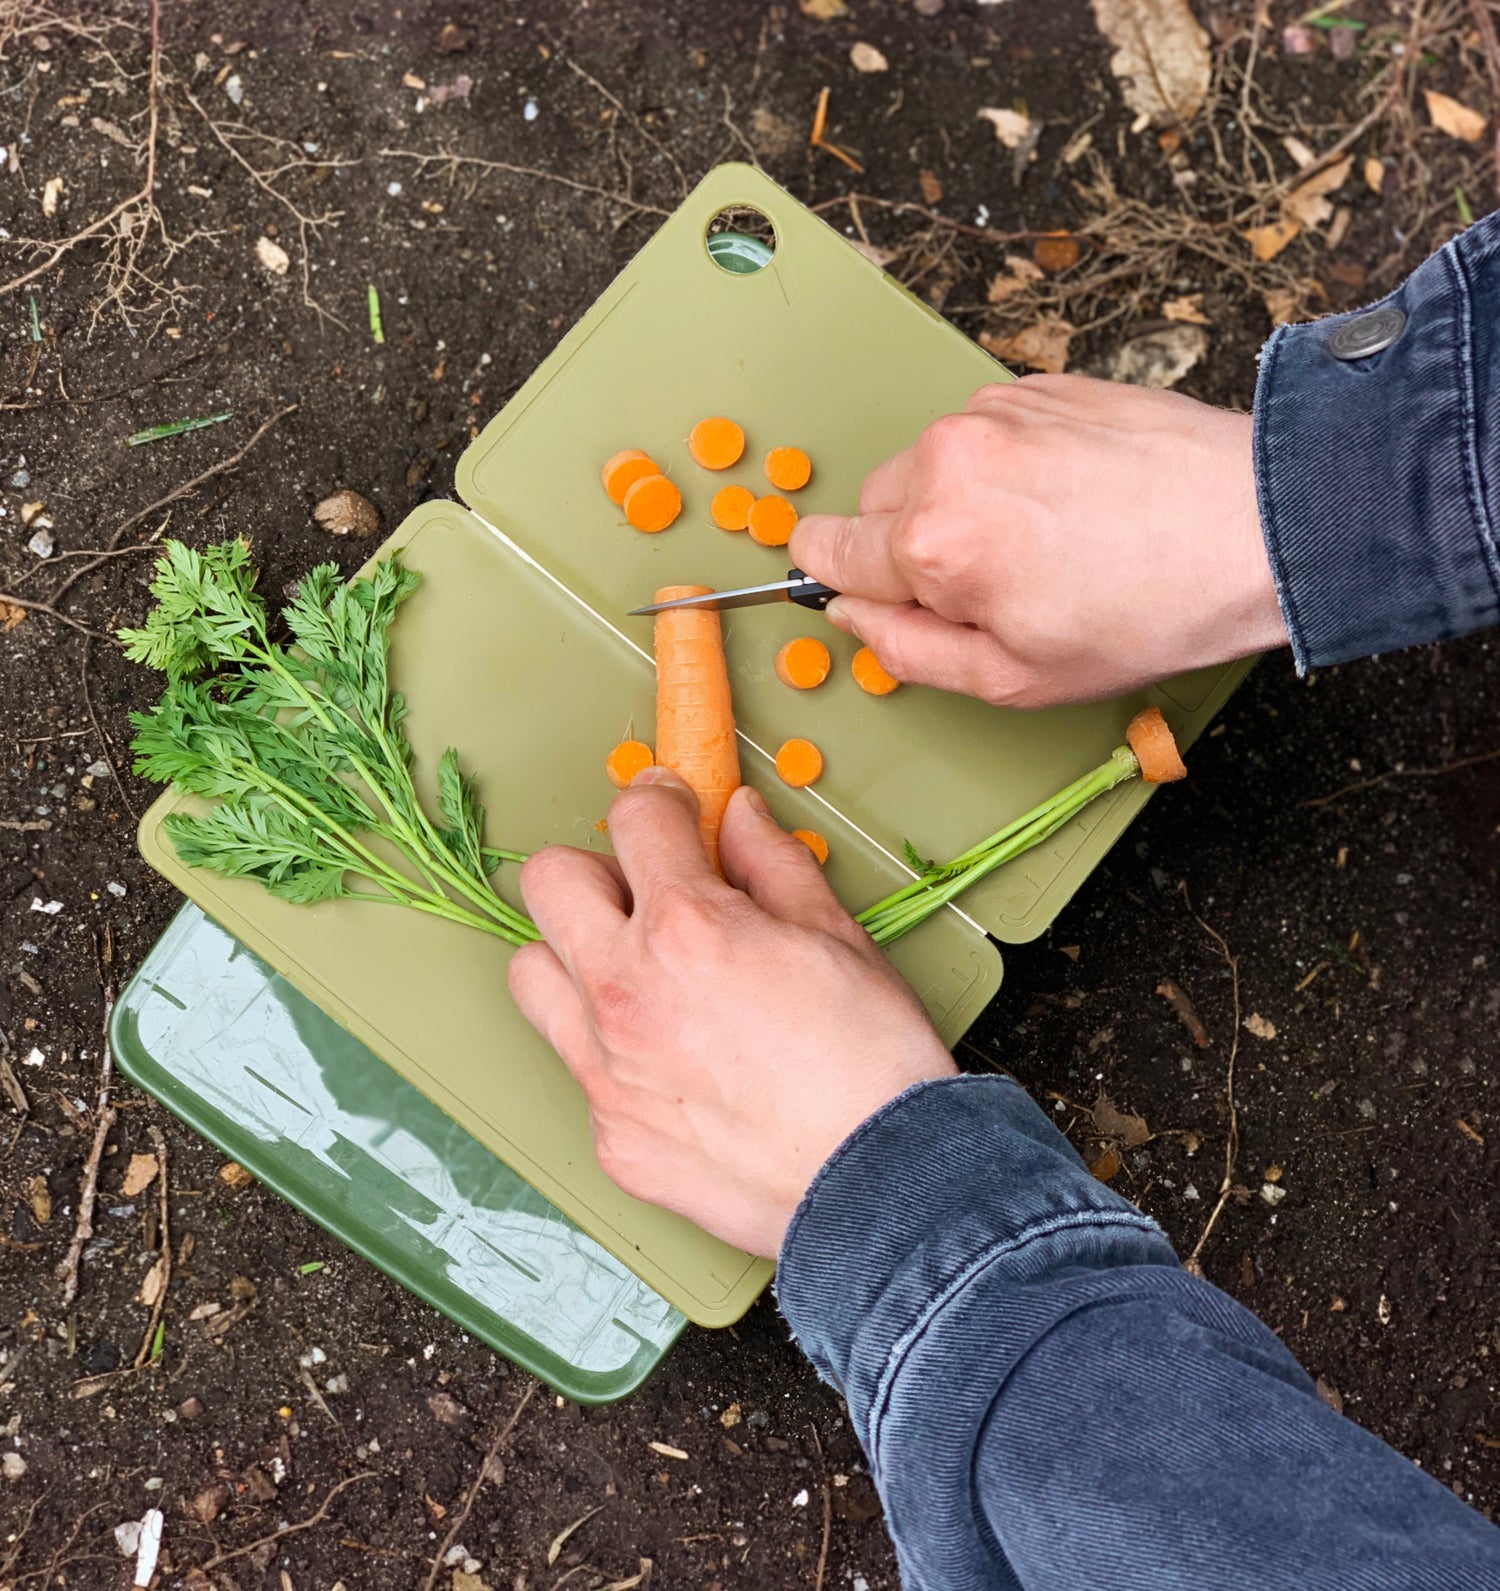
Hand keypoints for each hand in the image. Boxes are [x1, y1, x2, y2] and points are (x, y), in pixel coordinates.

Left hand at [508, 771, 955, 1256]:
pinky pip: (576, 1064)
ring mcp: (605, 1070)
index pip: (633, 818)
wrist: (883, 1188)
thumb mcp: (836, 935)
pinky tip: (671, 1061)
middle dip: (599, 870)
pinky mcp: (611, 1134)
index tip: (674, 808)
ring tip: (637, 972)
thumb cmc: (872, 1067)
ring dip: (574, 955)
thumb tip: (741, 821)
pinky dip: (610, 1047)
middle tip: (650, 890)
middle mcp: (624, 993)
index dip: (660, 798)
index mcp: (685, 928)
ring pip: (532, 973)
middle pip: (549, 882)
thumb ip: (773, 866)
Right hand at [790, 373, 1288, 708]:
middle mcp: (946, 459)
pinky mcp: (1037, 385)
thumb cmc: (1151, 611)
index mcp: (932, 542)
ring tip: (1037, 539)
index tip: (870, 592)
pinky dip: (999, 465)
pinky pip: (979, 432)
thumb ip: (907, 651)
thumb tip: (850, 616)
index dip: (839, 580)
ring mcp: (992, 411)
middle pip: (869, 506)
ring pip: (922, 465)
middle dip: (906, 546)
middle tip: (986, 584)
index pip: (824, 549)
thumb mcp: (1015, 677)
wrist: (1260, 526)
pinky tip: (1063, 499)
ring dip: (952, 502)